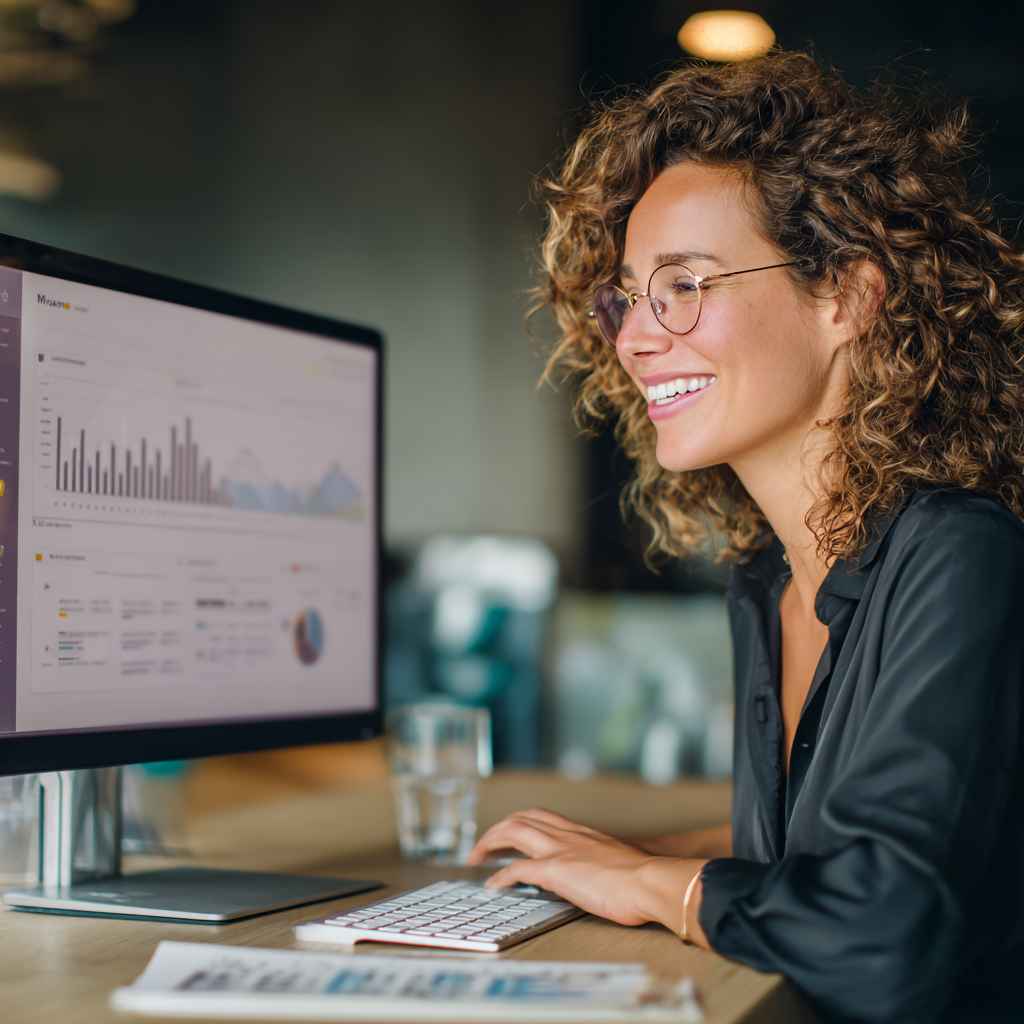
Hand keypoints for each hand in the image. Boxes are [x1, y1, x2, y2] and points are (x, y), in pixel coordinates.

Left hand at [466, 807, 701, 932]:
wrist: (651, 881)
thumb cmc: (645, 879)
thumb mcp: (620, 864)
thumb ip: (604, 865)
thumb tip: (602, 879)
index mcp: (582, 833)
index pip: (542, 817)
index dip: (521, 822)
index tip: (510, 834)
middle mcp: (568, 835)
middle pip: (521, 818)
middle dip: (497, 829)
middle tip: (483, 846)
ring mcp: (560, 850)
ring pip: (513, 831)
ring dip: (490, 843)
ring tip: (476, 857)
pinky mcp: (556, 870)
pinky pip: (518, 869)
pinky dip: (500, 877)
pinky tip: (492, 886)